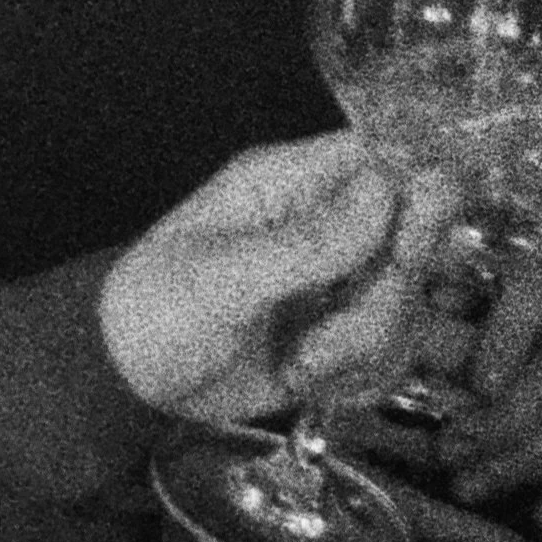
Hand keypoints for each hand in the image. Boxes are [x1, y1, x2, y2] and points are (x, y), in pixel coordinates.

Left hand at [98, 132, 461, 429]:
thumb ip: (310, 241)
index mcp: (288, 184)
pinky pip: (388, 348)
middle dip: (386, 291)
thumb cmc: (157, 310)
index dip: (414, 193)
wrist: (126, 382)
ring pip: (403, 300)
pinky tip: (306, 380)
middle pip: (410, 235)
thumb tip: (388, 186)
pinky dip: (357, 374)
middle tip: (337, 324)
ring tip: (302, 362)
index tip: (408, 245)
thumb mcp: (225, 277)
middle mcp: (322, 224)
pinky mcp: (336, 334)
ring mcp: (333, 282)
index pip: (379, 159)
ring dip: (361, 344)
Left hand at [437, 246, 541, 541]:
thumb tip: (379, 344)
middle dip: (501, 423)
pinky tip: (540, 517)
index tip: (478, 384)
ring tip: (466, 485)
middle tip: (444, 452)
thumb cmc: (466, 242)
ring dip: (523, 460)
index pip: (535, 296)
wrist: (540, 227)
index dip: (509, 341)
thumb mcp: (434, 252)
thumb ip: (412, 292)